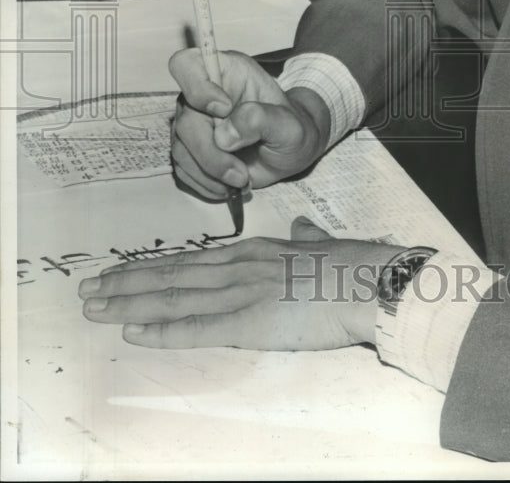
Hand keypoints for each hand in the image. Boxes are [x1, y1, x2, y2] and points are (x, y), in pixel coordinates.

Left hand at [79, 218, 403, 350]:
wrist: (370, 280)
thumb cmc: (350, 265)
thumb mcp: (320, 243)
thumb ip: (305, 238)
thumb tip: (303, 229)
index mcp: (252, 252)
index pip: (189, 261)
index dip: (150, 269)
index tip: (120, 273)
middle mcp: (238, 267)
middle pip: (171, 276)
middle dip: (125, 284)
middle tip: (88, 290)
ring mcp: (241, 292)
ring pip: (173, 297)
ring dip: (129, 304)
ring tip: (95, 308)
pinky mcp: (251, 321)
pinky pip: (198, 328)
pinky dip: (163, 329)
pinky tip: (135, 331)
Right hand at [168, 48, 330, 198]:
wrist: (289, 152)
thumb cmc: (290, 129)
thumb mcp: (289, 124)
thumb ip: (261, 119)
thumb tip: (224, 136)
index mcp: (225, 72)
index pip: (187, 65)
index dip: (197, 87)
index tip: (223, 109)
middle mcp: (201, 95)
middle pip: (185, 121)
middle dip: (211, 153)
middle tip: (239, 173)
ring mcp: (192, 123)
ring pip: (181, 150)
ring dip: (210, 173)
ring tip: (241, 180)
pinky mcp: (190, 150)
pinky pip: (184, 170)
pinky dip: (206, 184)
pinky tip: (229, 186)